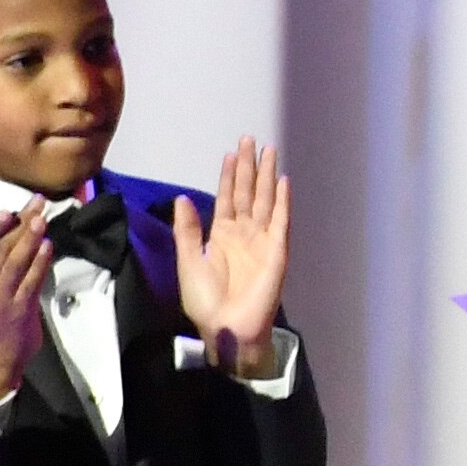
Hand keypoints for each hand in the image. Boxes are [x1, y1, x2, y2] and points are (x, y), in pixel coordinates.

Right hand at [0, 194, 49, 406]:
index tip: (8, 209)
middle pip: (0, 249)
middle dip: (20, 225)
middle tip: (38, 204)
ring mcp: (1, 297)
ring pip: (15, 263)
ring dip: (30, 241)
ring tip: (42, 220)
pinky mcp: (20, 309)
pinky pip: (31, 282)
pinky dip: (40, 263)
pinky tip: (48, 247)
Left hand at [176, 136, 292, 376]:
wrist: (227, 326)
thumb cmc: (205, 300)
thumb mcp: (188, 261)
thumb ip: (187, 230)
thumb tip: (183, 198)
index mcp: (221, 236)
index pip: (227, 198)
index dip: (229, 176)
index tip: (231, 154)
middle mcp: (244, 233)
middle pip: (247, 192)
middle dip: (249, 167)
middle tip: (250, 140)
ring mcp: (262, 240)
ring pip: (265, 200)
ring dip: (266, 176)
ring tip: (269, 151)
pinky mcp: (277, 250)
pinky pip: (281, 221)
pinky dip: (282, 201)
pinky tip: (283, 182)